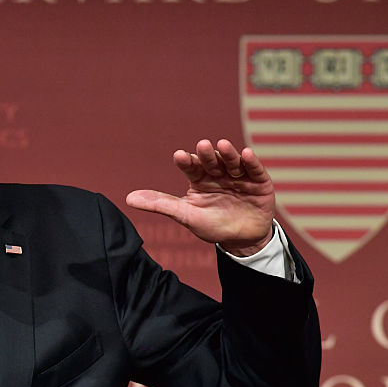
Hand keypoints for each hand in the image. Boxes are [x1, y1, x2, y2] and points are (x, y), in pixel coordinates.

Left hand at [125, 138, 275, 255]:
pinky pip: (255, 169)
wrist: (242, 241)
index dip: (186, 162)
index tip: (179, 156)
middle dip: (208, 154)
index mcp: (200, 180)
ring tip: (222, 145)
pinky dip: (251, 162)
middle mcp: (219, 174)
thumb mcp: (185, 216)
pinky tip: (246, 154)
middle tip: (202, 146)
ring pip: (232, 162)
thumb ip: (160, 204)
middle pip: (212, 161)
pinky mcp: (259, 182)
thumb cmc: (212, 226)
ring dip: (228, 154)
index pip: (192, 167)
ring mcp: (239, 177)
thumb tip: (128, 198)